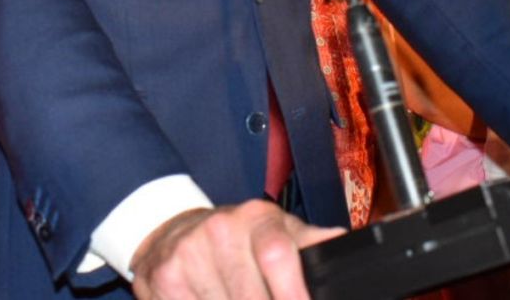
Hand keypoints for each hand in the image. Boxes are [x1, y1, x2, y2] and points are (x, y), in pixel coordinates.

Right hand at [130, 201, 343, 299]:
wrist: (173, 229)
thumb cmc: (239, 237)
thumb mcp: (277, 230)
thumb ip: (309, 242)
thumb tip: (343, 241)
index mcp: (259, 218)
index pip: (277, 253)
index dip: (292, 292)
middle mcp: (222, 229)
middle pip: (250, 296)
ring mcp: (191, 251)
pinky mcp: (166, 275)